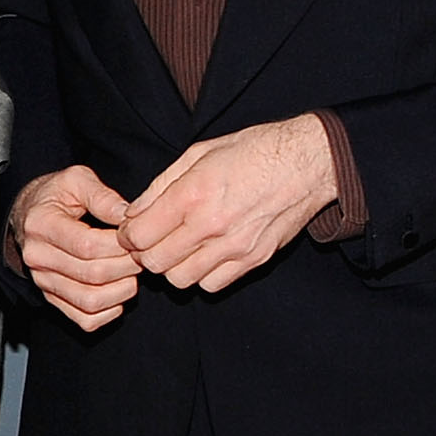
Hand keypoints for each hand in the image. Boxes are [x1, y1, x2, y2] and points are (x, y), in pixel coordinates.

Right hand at [10, 166, 141, 330]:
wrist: (29, 215)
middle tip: (140, 254)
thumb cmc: (55, 196)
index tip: (135, 237)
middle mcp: (38, 257)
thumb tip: (128, 216)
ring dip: (123, 291)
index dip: (120, 245)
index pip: (87, 246)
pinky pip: (86, 320)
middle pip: (93, 275)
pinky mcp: (53, 299)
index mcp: (41, 225)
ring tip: (131, 272)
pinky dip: (110, 312)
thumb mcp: (76, 180)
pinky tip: (117, 290)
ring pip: (91, 301)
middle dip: (127, 267)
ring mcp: (44, 282)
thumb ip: (102, 195)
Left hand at [120, 114, 338, 293]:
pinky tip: (203, 256)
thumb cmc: (251, 151)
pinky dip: (201, 275)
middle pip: (155, 263)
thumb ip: (159, 187)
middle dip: (144, 254)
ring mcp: (235, 247)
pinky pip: (212, 285)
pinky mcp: (255, 259)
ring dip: (171, 267)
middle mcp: (211, 226)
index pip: (139, 236)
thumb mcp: (197, 154)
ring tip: (177, 248)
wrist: (307, 162)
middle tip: (150, 241)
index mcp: (192, 195)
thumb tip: (132, 213)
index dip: (127, 235)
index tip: (132, 229)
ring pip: (180, 280)